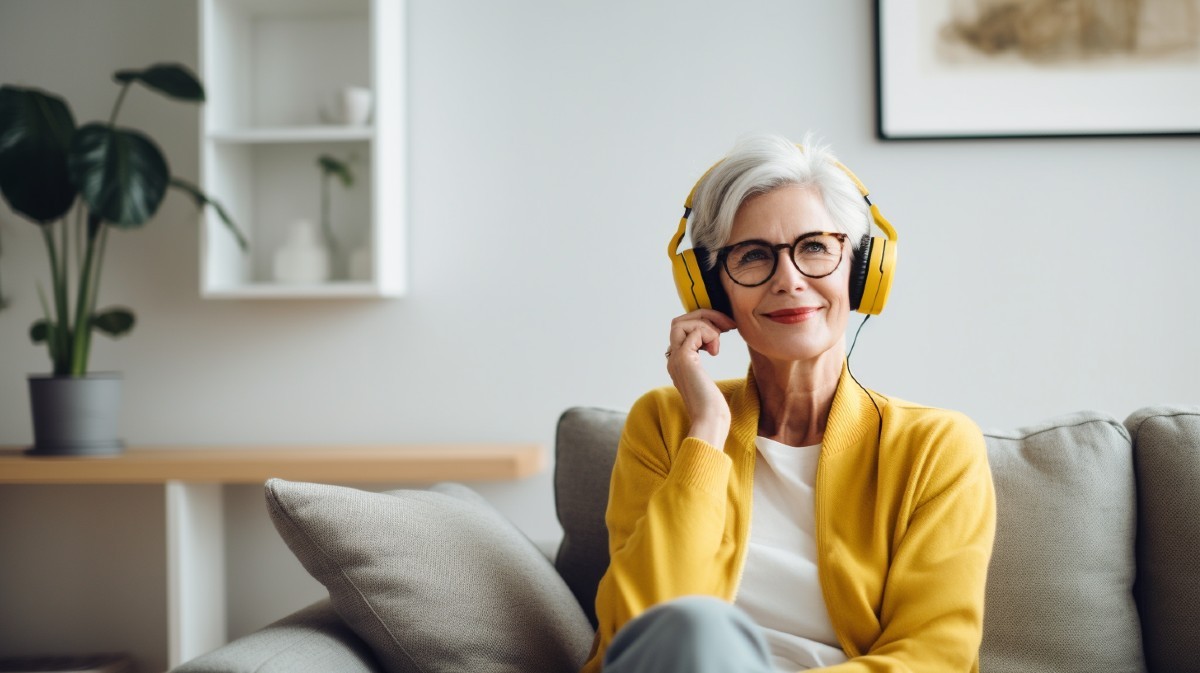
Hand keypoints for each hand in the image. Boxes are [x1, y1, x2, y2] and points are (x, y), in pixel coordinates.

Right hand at [665, 309, 736, 447]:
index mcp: (679, 363)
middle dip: (704, 316)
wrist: (709, 422)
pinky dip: (709, 334)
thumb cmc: (713, 409)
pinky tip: (716, 351)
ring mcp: (676, 359)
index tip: (724, 328)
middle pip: (679, 322)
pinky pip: (695, 332)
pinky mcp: (685, 360)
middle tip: (727, 324)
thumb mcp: (708, 381)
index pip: (682, 331)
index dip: (703, 323)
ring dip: (706, 324)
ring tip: (720, 338)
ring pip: (681, 323)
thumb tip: (712, 348)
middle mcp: (673, 359)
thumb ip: (704, 365)